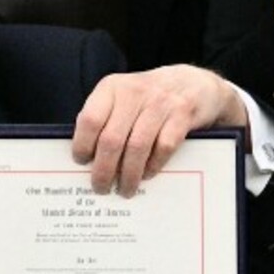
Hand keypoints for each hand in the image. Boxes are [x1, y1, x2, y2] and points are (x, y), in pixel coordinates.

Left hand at [73, 65, 246, 196]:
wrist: (192, 83)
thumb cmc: (147, 96)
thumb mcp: (121, 95)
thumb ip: (104, 117)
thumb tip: (87, 156)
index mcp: (112, 87)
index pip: (90, 120)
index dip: (83, 145)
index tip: (81, 162)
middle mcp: (134, 92)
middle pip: (112, 139)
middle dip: (104, 170)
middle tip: (100, 188)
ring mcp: (160, 103)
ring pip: (137, 147)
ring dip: (129, 175)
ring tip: (124, 190)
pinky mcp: (182, 115)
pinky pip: (164, 147)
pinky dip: (153, 165)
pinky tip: (147, 174)